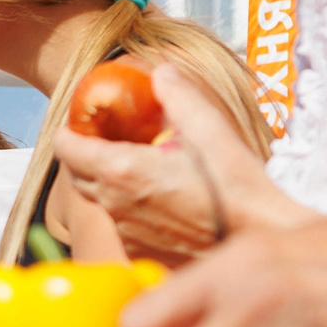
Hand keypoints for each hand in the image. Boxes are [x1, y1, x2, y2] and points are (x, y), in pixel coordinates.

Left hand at [53, 63, 312, 261]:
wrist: (260, 242)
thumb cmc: (238, 189)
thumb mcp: (210, 130)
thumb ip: (179, 96)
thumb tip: (161, 73)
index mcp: (123, 171)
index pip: (66, 147)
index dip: (70, 128)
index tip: (84, 119)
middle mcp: (116, 205)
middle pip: (77, 175)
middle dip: (85, 153)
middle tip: (109, 136)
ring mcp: (126, 233)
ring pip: (100, 201)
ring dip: (109, 181)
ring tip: (140, 164)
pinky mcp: (141, 253)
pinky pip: (123, 225)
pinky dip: (131, 207)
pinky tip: (161, 198)